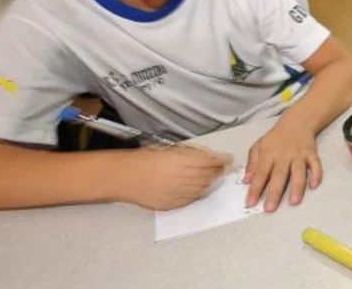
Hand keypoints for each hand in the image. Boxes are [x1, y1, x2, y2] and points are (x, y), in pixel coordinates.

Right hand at [117, 145, 231, 210]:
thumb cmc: (142, 160)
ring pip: (203, 188)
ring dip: (210, 181)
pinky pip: (192, 199)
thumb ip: (189, 153)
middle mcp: (180, 178)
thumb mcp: (168, 148)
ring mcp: (176, 193)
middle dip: (217, 170)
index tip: (228, 158)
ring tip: (210, 176)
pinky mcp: (172, 204)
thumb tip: (207, 155)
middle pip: (209, 175)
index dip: (222, 159)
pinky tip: (198, 187)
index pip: (209, 161)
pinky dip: (199, 192)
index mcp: (179, 161)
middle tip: (221, 167)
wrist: (122, 177)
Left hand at [244, 119, 321, 211]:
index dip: (255, 188)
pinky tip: (314, 185)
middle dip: (274, 193)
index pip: (260, 173)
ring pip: (299, 172)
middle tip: (269, 208)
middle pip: (279, 175)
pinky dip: (316, 174)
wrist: (296, 122)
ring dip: (296, 187)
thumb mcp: (259, 146)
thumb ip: (252, 164)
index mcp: (268, 154)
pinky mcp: (312, 154)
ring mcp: (299, 155)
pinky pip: (316, 165)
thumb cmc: (275, 138)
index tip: (250, 203)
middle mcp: (284, 155)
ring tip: (293, 202)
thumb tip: (246, 181)